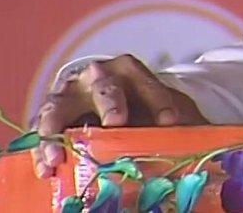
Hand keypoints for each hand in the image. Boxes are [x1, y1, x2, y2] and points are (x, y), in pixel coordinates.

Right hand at [31, 54, 206, 176]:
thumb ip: (177, 123)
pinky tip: (46, 170)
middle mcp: (95, 76)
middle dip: (110, 103)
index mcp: (127, 71)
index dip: (157, 98)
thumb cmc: (144, 112)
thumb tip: (200, 144)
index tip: (170, 121)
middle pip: (101, 85)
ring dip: (57, 132)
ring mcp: (68, 95)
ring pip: (59, 106)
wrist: (118, 110)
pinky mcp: (51, 117)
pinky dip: (42, 150)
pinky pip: (42, 131)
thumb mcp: (163, 113)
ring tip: (58, 158)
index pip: (143, 80)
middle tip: (116, 124)